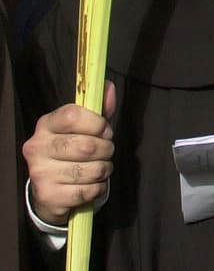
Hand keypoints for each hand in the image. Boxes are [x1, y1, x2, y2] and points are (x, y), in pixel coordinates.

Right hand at [24, 81, 116, 225]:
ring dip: (104, 169)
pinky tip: (91, 184)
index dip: (97, 123)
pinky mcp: (48, 195)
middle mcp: (37, 147)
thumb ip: (99, 109)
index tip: (104, 130)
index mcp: (46, 124)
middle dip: (106, 149)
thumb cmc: (73, 152)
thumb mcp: (85, 127)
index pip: (73, 115)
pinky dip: (98, 188)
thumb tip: (108, 87)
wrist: (51, 190)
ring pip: (91, 169)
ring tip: (99, 168)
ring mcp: (40, 173)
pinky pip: (87, 191)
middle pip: (87, 146)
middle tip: (105, 151)